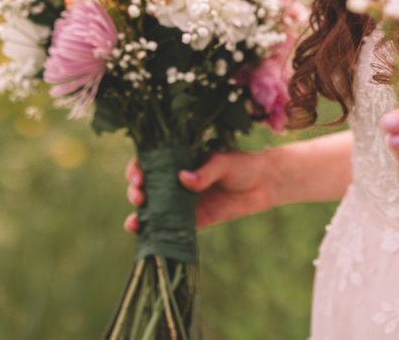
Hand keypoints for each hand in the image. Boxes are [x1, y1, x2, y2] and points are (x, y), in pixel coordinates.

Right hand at [124, 149, 275, 232]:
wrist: (263, 185)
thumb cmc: (242, 166)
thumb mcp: (224, 163)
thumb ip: (206, 171)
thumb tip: (184, 179)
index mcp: (179, 161)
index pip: (149, 163)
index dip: (137, 169)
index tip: (139, 177)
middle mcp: (175, 182)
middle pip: (145, 187)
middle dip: (135, 193)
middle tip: (140, 198)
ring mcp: (182, 202)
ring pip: (153, 210)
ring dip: (139, 217)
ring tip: (134, 223)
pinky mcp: (193, 220)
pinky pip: (172, 229)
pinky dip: (158, 234)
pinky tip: (148, 238)